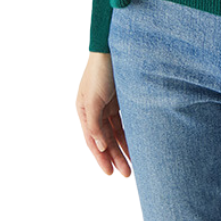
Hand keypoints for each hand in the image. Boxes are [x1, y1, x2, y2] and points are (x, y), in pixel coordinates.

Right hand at [76, 52, 131, 176]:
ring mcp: (108, 103)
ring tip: (134, 164)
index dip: (101, 158)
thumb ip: (94, 124)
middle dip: (115, 157)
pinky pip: (125, 120)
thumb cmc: (101, 71)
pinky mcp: (122, 97)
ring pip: (116, 132)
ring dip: (124, 147)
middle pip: (105, 139)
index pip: (93, 141)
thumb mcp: (94, 99)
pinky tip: (137, 143)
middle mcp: (95, 109)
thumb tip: (100, 147)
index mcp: (84, 110)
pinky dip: (129, 133)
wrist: (113, 45)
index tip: (110, 174)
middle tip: (127, 174)